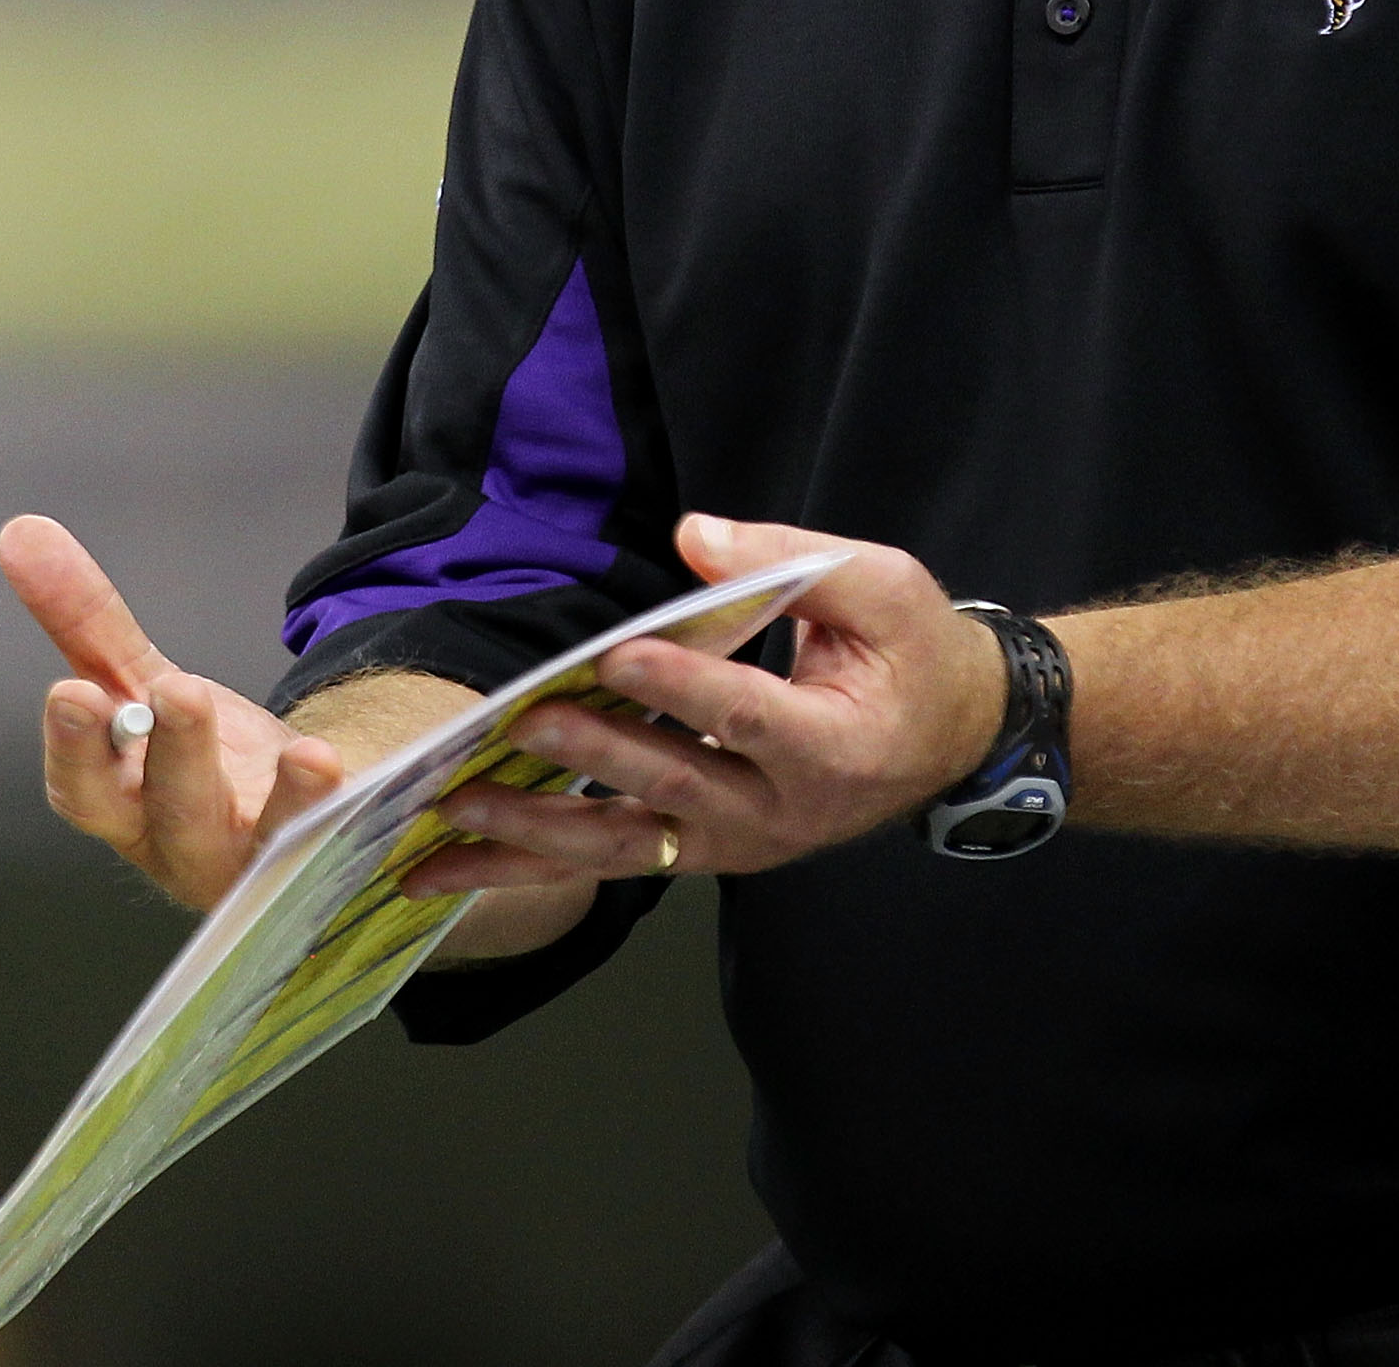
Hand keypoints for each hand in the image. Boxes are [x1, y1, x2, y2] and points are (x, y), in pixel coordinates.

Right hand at [0, 514, 344, 912]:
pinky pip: (337, 835)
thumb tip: (24, 533)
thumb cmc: (198, 758)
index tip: (74, 692)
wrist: (285, 806)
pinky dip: (341, 806)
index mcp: (125, 802)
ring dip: (283, 797)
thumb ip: (87, 621)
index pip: (85, 786)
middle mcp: (184, 842)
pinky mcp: (318, 852)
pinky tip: (338, 765)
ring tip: (305, 754)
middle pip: (174, 807)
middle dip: (175, 752)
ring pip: (263, 835)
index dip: (77, 746)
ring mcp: (256, 856)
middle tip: (176, 690)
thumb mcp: (144, 682)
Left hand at [405, 513, 1006, 895]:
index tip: (614, 657)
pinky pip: (619, 858)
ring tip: (449, 819)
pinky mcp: (708, 852)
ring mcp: (740, 843)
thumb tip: (692, 537)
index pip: (745, 716)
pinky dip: (538, 861)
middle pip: (672, 788)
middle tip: (516, 725)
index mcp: (834, 744)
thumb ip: (789, 557)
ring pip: (628, 846)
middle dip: (589, 754)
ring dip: (533, 836)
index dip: (681, 689)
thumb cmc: (917, 650)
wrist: (949, 733)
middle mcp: (781, 811)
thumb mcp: (882, 584)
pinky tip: (463, 861)